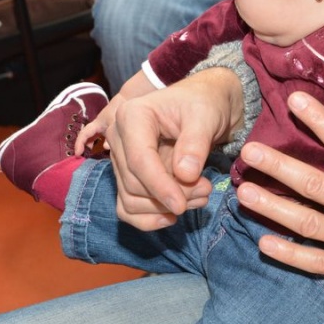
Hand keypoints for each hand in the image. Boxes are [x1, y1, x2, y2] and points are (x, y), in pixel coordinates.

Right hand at [74, 100, 117, 155]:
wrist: (125, 100)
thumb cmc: (118, 111)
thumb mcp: (114, 124)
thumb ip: (110, 137)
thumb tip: (104, 148)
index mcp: (96, 124)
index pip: (84, 134)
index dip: (78, 144)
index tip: (77, 154)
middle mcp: (97, 125)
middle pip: (86, 136)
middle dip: (82, 146)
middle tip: (82, 156)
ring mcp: (101, 126)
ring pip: (92, 137)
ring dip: (90, 145)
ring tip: (91, 154)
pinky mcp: (107, 127)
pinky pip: (99, 136)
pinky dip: (98, 143)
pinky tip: (103, 148)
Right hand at [104, 68, 243, 230]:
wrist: (202, 106)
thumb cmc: (203, 105)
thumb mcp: (206, 116)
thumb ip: (195, 143)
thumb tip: (184, 175)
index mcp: (132, 116)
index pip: (139, 160)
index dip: (160, 187)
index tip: (182, 205)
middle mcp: (118, 137)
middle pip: (134, 183)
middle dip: (170, 195)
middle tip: (206, 190)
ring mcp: (120, 158)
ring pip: (130, 199)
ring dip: (162, 209)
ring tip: (199, 197)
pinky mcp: (126, 175)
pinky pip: (127, 207)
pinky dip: (148, 218)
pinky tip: (171, 217)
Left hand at [236, 91, 323, 316]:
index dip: (319, 121)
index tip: (294, 100)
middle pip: (313, 182)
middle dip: (279, 165)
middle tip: (248, 150)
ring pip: (306, 221)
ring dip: (272, 207)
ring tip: (243, 192)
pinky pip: (316, 262)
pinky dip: (289, 254)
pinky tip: (264, 244)